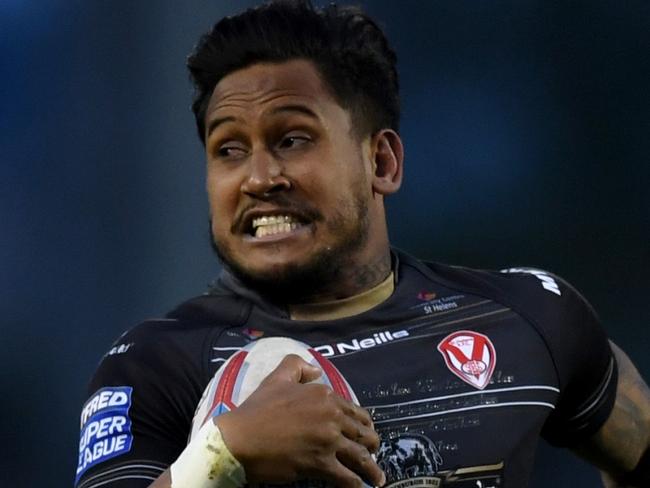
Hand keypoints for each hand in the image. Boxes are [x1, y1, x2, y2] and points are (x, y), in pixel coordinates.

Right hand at [215, 354, 384, 486]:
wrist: (241, 438)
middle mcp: (331, 416)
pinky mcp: (321, 464)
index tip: (365, 432)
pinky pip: (347, 477)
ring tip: (377, 478)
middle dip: (371, 445)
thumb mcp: (277, 378)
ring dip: (372, 469)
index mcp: (324, 395)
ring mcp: (328, 441)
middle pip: (362, 433)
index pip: (354, 410)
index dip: (363, 423)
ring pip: (360, 456)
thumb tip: (315, 371)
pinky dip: (357, 485)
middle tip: (372, 453)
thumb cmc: (257, 409)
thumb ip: (297, 366)